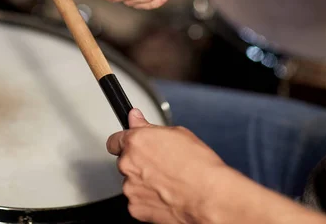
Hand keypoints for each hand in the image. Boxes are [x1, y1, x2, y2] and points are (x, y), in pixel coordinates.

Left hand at [107, 109, 227, 223]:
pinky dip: (147, 200)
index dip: (124, 143)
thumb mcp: (178, 134)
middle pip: (124, 162)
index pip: (115, 140)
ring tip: (167, 183)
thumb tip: (136, 118)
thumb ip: (148, 126)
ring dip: (143, 183)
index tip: (131, 146)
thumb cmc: (199, 168)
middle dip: (138, 164)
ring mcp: (130, 188)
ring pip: (131, 183)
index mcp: (135, 142)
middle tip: (160, 166)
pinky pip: (137, 201)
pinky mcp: (136, 208)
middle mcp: (128, 164)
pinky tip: (165, 196)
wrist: (210, 199)